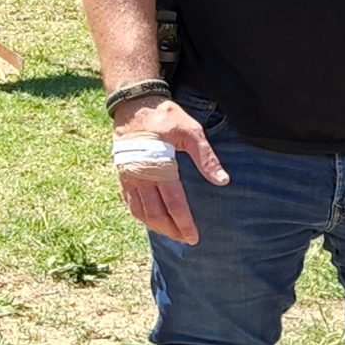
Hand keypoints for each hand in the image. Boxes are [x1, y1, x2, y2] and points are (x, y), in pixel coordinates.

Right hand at [112, 94, 227, 245]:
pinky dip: (141, 216)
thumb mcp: (191, 132)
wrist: (134, 103)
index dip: (185, 223)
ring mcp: (128, 177)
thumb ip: (206, 158)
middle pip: (155, 214)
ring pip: (140, 212)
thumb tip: (223, 181)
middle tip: (185, 240)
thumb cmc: (165, 116)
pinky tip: (151, 220)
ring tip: (171, 234)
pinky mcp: (121, 175)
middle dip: (171, 231)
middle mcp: (141, 176)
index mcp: (160, 167)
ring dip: (156, 227)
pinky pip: (129, 203)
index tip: (194, 236)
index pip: (174, 204)